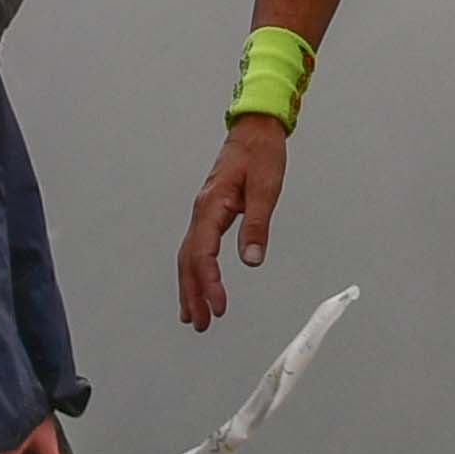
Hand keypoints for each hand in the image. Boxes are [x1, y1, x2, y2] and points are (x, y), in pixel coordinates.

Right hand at [178, 115, 286, 330]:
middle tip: (201, 324)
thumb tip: (251, 261)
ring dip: (190, 287)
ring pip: (188, 256)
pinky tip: (198, 285)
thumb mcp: (266, 188)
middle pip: (188, 261)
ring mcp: (202, 212)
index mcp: (212, 205)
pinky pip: (195, 247)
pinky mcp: (209, 213)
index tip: (219, 307)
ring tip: (194, 316)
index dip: (209, 283)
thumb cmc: (261, 154)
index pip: (203, 253)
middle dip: (193, 294)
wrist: (255, 129)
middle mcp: (201, 211)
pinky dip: (194, 270)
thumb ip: (257, 225)